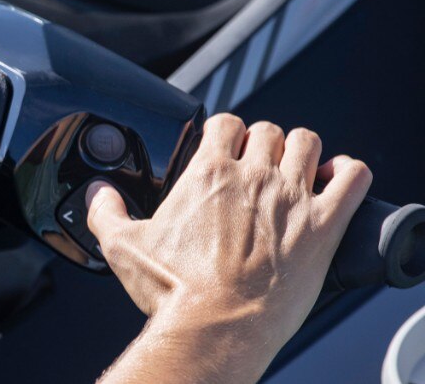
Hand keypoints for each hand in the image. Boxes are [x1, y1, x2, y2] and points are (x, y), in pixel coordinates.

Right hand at [89, 114, 371, 383]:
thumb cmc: (174, 290)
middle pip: (268, 130)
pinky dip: (348, 173)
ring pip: (308, 143)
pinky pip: (353, 178)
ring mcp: (292, 198)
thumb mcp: (122, 247)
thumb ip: (105, 211)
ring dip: (302, 152)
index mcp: (206, 174)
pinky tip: (334, 183)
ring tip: (296, 171)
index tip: (224, 148)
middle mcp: (252, 177)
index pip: (225, 123)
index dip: (225, 132)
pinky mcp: (324, 226)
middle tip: (257, 167)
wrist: (215, 326)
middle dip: (262, 143)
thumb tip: (96, 193)